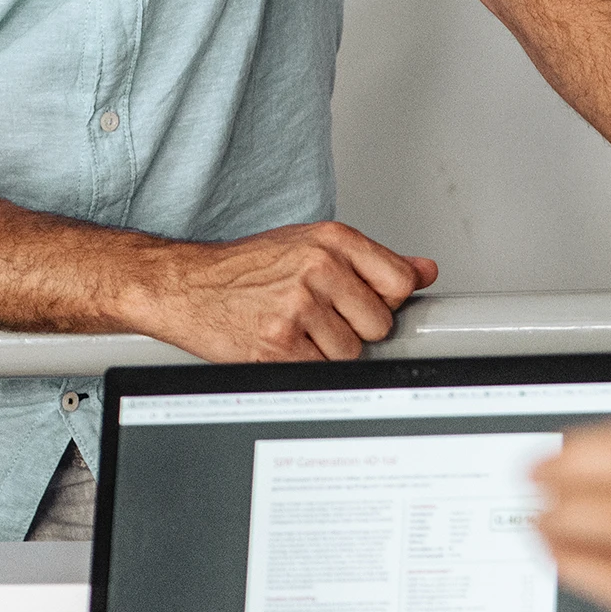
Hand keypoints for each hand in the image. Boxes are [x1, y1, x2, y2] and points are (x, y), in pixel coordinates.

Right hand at [125, 221, 437, 360]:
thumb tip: (425, 271)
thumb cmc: (248, 268)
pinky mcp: (277, 344)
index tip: (367, 303)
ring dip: (329, 353)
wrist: (185, 286)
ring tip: (298, 332)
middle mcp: (317, 268)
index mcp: (332, 240)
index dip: (387, 300)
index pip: (400, 281)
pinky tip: (285, 347)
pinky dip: (307, 368)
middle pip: (380, 323)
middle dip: (357, 330)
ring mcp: (297, 306)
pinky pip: (322, 371)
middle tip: (323, 320)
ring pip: (352, 353)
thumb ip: (373, 260)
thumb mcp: (312, 245)